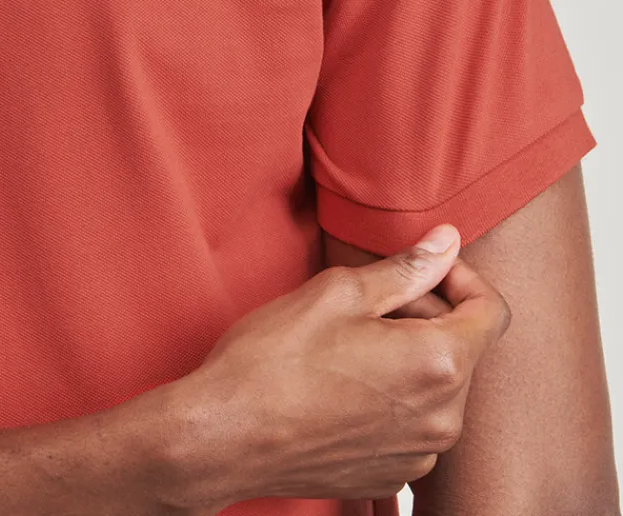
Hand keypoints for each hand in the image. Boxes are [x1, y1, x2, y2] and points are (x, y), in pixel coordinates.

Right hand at [153, 224, 509, 510]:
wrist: (227, 436)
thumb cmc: (275, 360)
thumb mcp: (338, 292)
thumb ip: (404, 269)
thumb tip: (447, 241)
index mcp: (438, 363)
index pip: (491, 312)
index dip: (462, 278)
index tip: (425, 268)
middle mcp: (444, 418)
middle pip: (463, 349)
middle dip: (428, 315)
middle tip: (367, 300)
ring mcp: (421, 454)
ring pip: (439, 387)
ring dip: (411, 357)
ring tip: (350, 343)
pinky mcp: (395, 476)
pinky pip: (415, 423)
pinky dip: (394, 397)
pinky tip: (344, 383)